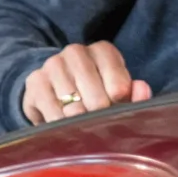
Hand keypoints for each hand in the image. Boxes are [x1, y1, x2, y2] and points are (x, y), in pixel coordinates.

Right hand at [21, 41, 151, 124]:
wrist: (54, 88)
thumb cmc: (96, 91)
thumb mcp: (117, 91)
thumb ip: (135, 94)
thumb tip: (142, 89)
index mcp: (103, 50)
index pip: (119, 86)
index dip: (119, 106)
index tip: (115, 110)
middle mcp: (76, 52)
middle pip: (97, 98)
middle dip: (100, 117)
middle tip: (99, 123)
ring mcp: (53, 65)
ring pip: (74, 108)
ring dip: (80, 123)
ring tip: (82, 124)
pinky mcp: (35, 81)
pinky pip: (53, 113)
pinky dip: (61, 125)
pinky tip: (64, 125)